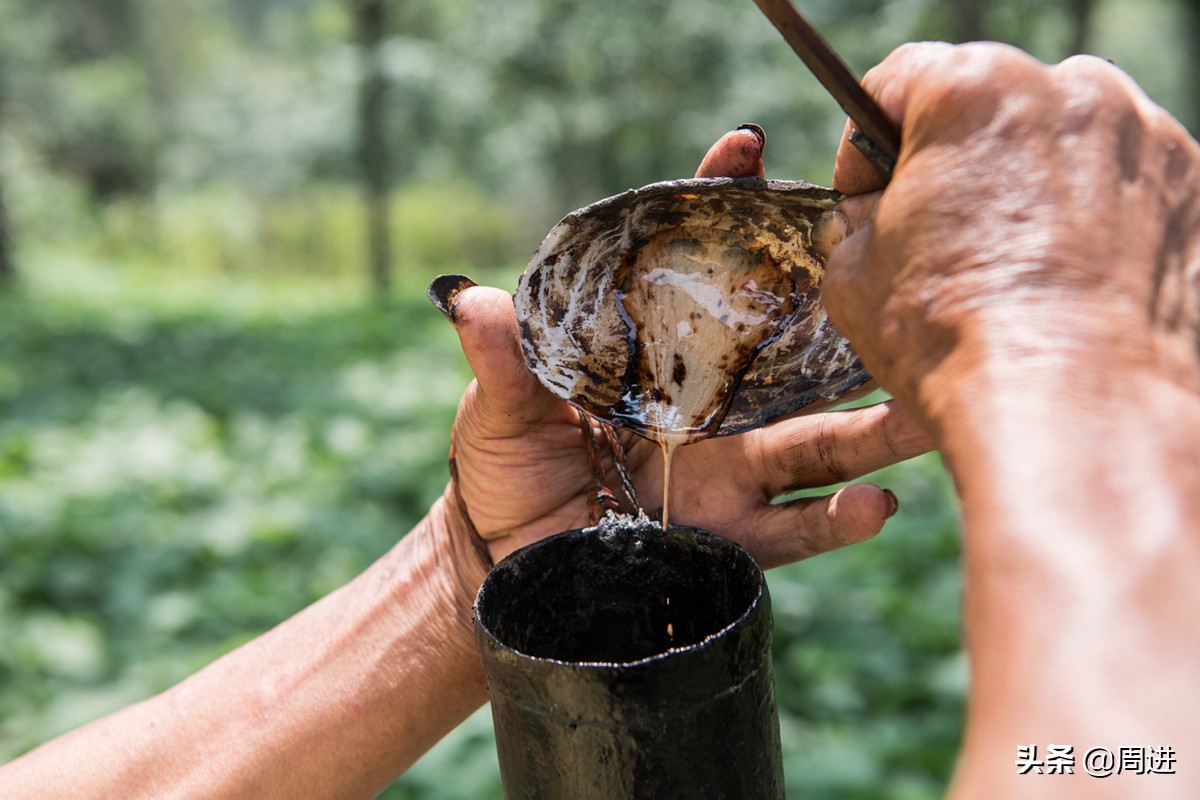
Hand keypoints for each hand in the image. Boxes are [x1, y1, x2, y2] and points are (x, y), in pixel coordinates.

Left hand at [438, 128, 931, 578]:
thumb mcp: (498, 410)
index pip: (696, 271)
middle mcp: (710, 406)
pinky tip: (878, 503)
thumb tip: (469, 301)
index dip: (720, 209)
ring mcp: (729, 470)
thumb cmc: (505, 469)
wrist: (509, 563)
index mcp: (658, 357)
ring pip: (818, 441)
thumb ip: (501, 361)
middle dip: (840, 316)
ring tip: (920, 406)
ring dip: (875, 426)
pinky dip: (840, 517)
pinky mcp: (735, 536)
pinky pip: (798, 526)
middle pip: (788, 355)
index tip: (744, 151)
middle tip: (893, 272)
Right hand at [823, 42, 1199, 429]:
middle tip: (941, 234)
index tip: (868, 195)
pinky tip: (1069, 283)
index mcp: (972, 91)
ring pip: (1064, 140)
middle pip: (991, 103)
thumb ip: (859, 222)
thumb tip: (872, 219)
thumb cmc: (956, 340)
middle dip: (958, 160)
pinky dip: (1095, 219)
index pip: (897, 80)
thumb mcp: (853, 279)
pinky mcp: (1196, 190)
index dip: (867, 145)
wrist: (1078, 412)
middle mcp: (1071, 89)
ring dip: (1030, 184)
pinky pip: (1124, 186)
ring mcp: (1146, 137)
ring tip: (1014, 267)